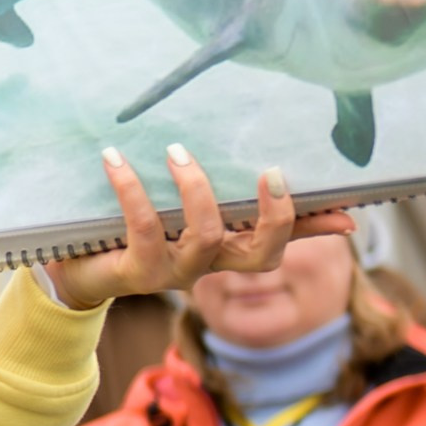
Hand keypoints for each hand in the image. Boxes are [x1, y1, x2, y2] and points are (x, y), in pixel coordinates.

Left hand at [43, 146, 356, 312]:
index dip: (313, 230)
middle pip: (260, 254)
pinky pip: (145, 226)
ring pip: (207, 236)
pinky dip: (132, 188)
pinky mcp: (137, 272)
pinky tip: (115, 159)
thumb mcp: (177, 208)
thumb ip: (216, 190)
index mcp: (226, 249)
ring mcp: (174, 273)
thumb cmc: (134, 230)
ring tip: (178, 152)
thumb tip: (254, 157)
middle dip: (272, 215)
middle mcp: (208, 266)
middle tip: (270, 173)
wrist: (77, 270)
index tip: (348, 215)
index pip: (281, 242)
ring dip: (196, 189)